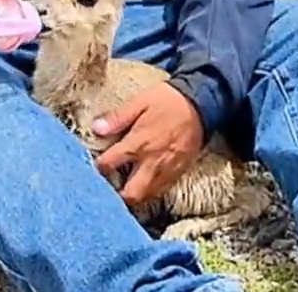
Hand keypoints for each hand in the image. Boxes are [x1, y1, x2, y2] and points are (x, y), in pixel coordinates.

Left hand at [93, 83, 205, 207]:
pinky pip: (162, 191)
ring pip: (147, 196)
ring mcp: (167, 170)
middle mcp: (152, 162)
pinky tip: (144, 182)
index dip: (98, 167)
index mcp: (138, 143)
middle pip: (131, 194)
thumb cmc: (168, 101)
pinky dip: (150, 191)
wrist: (202, 104)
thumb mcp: (140, 101)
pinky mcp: (179, 172)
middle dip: (117, 195)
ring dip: (134, 194)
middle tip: (110, 186)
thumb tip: (96, 128)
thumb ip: (118, 117)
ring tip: (125, 186)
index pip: (109, 164)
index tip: (95, 165)